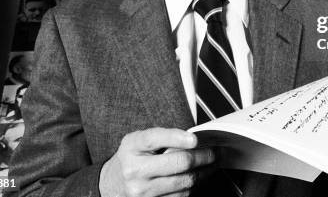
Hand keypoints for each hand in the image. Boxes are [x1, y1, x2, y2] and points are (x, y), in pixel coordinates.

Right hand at [99, 127, 215, 196]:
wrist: (112, 184)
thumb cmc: (131, 158)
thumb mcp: (138, 140)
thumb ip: (161, 137)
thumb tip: (192, 140)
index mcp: (133, 147)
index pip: (156, 138)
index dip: (177, 138)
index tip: (194, 139)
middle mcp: (135, 170)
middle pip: (179, 163)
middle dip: (203, 156)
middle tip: (215, 151)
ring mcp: (142, 192)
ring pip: (184, 182)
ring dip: (203, 172)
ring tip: (211, 164)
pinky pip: (180, 196)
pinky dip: (192, 186)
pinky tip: (197, 177)